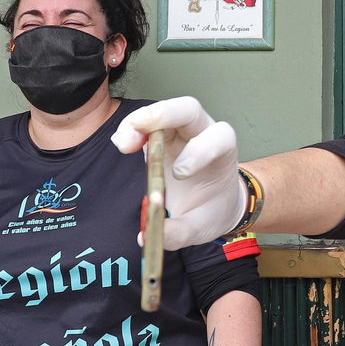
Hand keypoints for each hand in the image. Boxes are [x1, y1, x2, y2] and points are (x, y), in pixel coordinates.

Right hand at [112, 97, 244, 249]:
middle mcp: (203, 134)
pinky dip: (130, 130)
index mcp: (223, 154)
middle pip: (188, 109)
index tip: (180, 174)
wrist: (213, 203)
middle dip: (163, 116)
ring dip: (140, 122)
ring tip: (122, 145)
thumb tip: (145, 235)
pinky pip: (145, 123)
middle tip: (138, 133)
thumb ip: (178, 233)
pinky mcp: (160, 135)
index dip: (200, 150)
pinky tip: (121, 145)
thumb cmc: (212, 210)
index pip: (220, 137)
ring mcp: (180, 131)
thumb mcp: (200, 228)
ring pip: (163, 112)